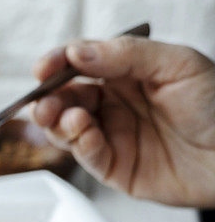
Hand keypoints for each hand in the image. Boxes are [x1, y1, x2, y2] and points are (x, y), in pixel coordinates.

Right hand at [30, 36, 214, 206]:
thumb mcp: (177, 64)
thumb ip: (126, 55)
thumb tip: (78, 53)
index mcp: (125, 74)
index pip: (79, 65)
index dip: (57, 65)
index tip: (43, 69)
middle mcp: (114, 104)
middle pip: (66, 98)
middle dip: (50, 100)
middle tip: (45, 102)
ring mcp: (112, 136)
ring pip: (66, 129)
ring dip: (58, 123)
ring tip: (69, 118)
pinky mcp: (114, 167)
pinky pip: (87, 156)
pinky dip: (80, 145)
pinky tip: (86, 134)